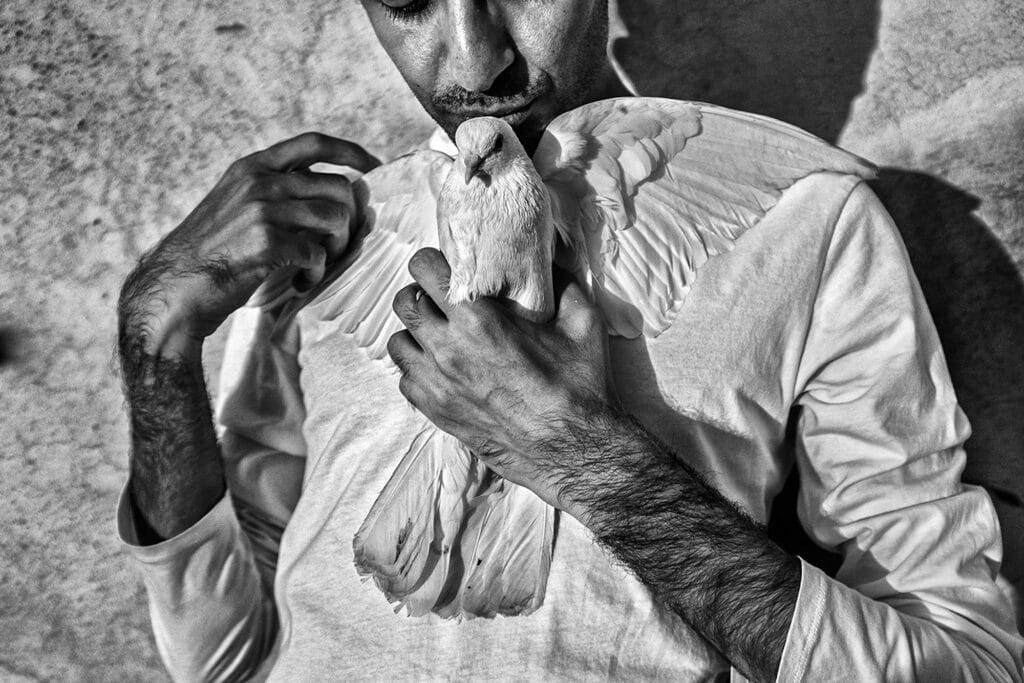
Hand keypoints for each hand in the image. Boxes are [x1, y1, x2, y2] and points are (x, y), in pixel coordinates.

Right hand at [119, 132, 379, 356]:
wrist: (177, 286)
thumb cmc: (214, 252)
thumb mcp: (239, 204)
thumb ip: (280, 191)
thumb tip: (344, 193)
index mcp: (253, 166)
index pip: (314, 143)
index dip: (351, 152)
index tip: (374, 167)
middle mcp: (259, 181)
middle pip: (340, 186)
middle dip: (349, 220)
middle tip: (335, 246)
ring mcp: (262, 209)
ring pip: (336, 218)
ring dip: (336, 248)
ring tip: (315, 266)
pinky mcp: (267, 242)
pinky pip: (318, 253)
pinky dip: (315, 273)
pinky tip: (300, 282)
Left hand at [387, 247, 615, 510]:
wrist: (572, 450)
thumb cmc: (580, 386)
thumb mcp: (583, 321)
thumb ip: (563, 281)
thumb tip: (550, 255)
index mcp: (479, 319)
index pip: (425, 269)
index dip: (434, 262)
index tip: (449, 267)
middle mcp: (448, 348)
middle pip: (404, 301)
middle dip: (421, 293)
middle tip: (443, 298)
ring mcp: (436, 382)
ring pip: (398, 340)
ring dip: (416, 332)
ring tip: (440, 334)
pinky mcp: (436, 410)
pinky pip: (405, 378)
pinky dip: (418, 368)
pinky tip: (443, 367)